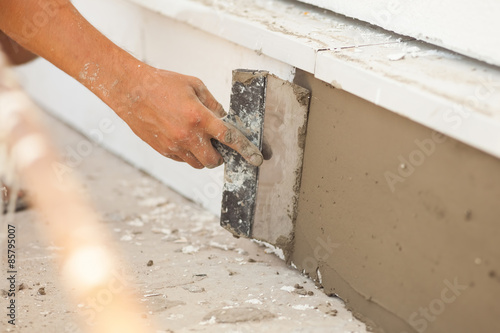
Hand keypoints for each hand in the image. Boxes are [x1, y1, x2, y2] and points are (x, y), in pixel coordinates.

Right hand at [113, 65, 263, 168]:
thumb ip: (213, 105)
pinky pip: (183, 160)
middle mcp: (188, 135)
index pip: (230, 138)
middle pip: (214, 160)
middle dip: (220, 157)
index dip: (246, 150)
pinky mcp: (163, 150)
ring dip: (204, 156)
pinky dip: (188, 154)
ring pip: (198, 164)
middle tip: (217, 146)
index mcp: (199, 117)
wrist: (131, 91)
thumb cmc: (163, 84)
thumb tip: (225, 120)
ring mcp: (174, 146)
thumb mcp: (194, 86)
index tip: (257, 159)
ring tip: (198, 140)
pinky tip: (183, 139)